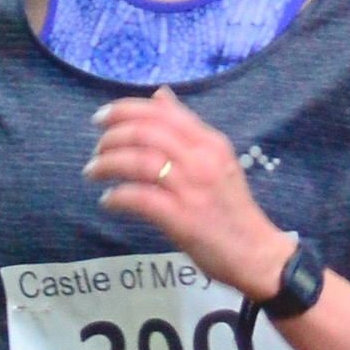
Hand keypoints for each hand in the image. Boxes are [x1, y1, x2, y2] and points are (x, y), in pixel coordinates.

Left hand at [86, 88, 289, 296]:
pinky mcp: (182, 218)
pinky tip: (108, 201)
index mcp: (210, 142)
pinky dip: (117, 197)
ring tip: (93, 172)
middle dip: (111, 136)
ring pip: (138, 162)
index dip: (125, 110)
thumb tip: (159, 96)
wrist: (256, 253)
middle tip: (96, 149)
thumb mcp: (216, 159)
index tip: (102, 117)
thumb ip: (186, 128)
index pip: (161, 113)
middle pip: (145, 133)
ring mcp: (191, 189)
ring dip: (107, 164)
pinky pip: (139, 198)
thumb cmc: (231, 208)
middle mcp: (201, 160)